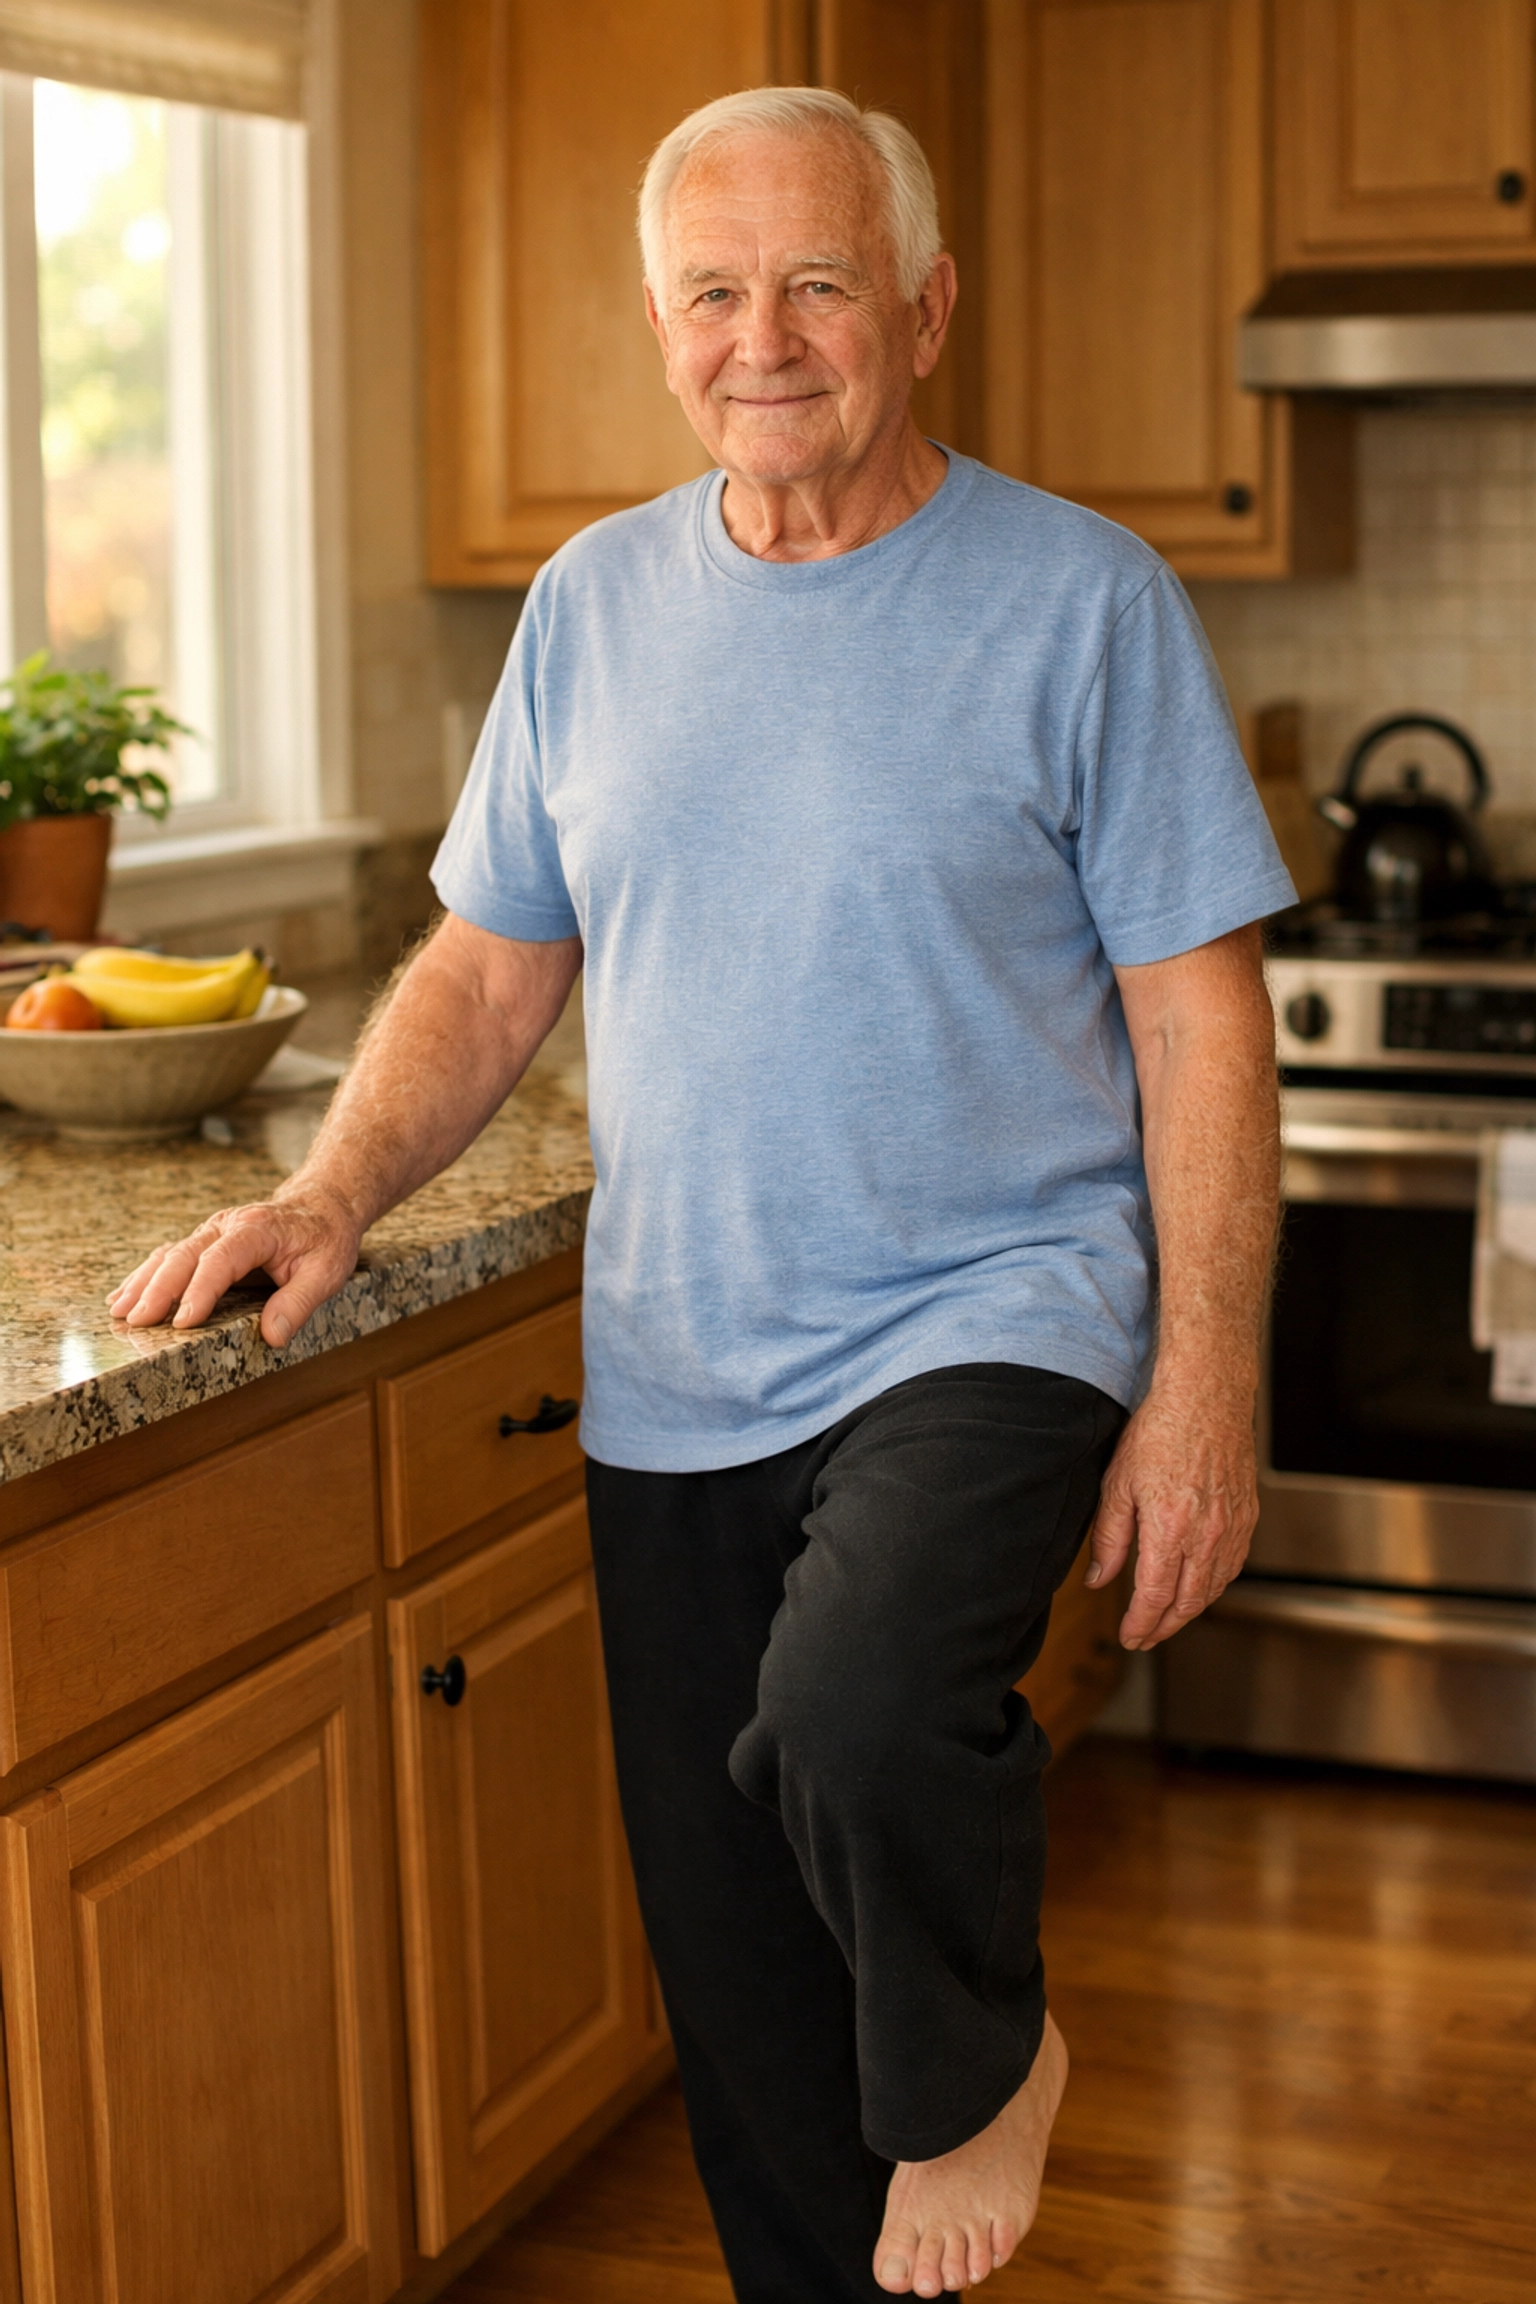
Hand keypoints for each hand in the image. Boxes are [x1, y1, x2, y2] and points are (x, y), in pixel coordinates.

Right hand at [107, 1186, 362, 1349]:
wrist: (322, 1205)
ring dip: (143, 1283)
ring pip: (170, 1254)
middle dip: (158, 1290)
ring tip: (120, 1312)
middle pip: (185, 1255)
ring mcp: (212, 1231)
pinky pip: (170, 1256)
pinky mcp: (205, 1241)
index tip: (184, 1321)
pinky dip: (146, 1276)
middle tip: (138, 1322)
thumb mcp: (326, 1271)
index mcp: (257, 1230)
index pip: (221, 1260)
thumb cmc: (325, 1239)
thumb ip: (299, 1302)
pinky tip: (123, 1296)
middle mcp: (227, 1225)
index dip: (200, 1290)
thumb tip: (273, 1335)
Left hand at [1083, 1380, 1258, 1650]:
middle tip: (1145, 1637)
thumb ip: (1109, 1538)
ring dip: (1189, 1610)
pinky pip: (1232, 1566)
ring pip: (1213, 1588)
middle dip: (1164, 1627)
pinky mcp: (1247, 1517)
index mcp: (1170, 1530)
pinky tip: (1199, 1586)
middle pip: (1187, 1602)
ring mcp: (1232, 1528)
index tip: (1129, 1636)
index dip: (1141, 1624)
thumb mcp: (1118, 1484)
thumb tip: (1099, 1580)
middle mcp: (1207, 1536)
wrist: (1206, 1398)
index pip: (1155, 1597)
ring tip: (1167, 1618)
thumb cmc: (1159, 1433)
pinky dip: (1214, 1585)